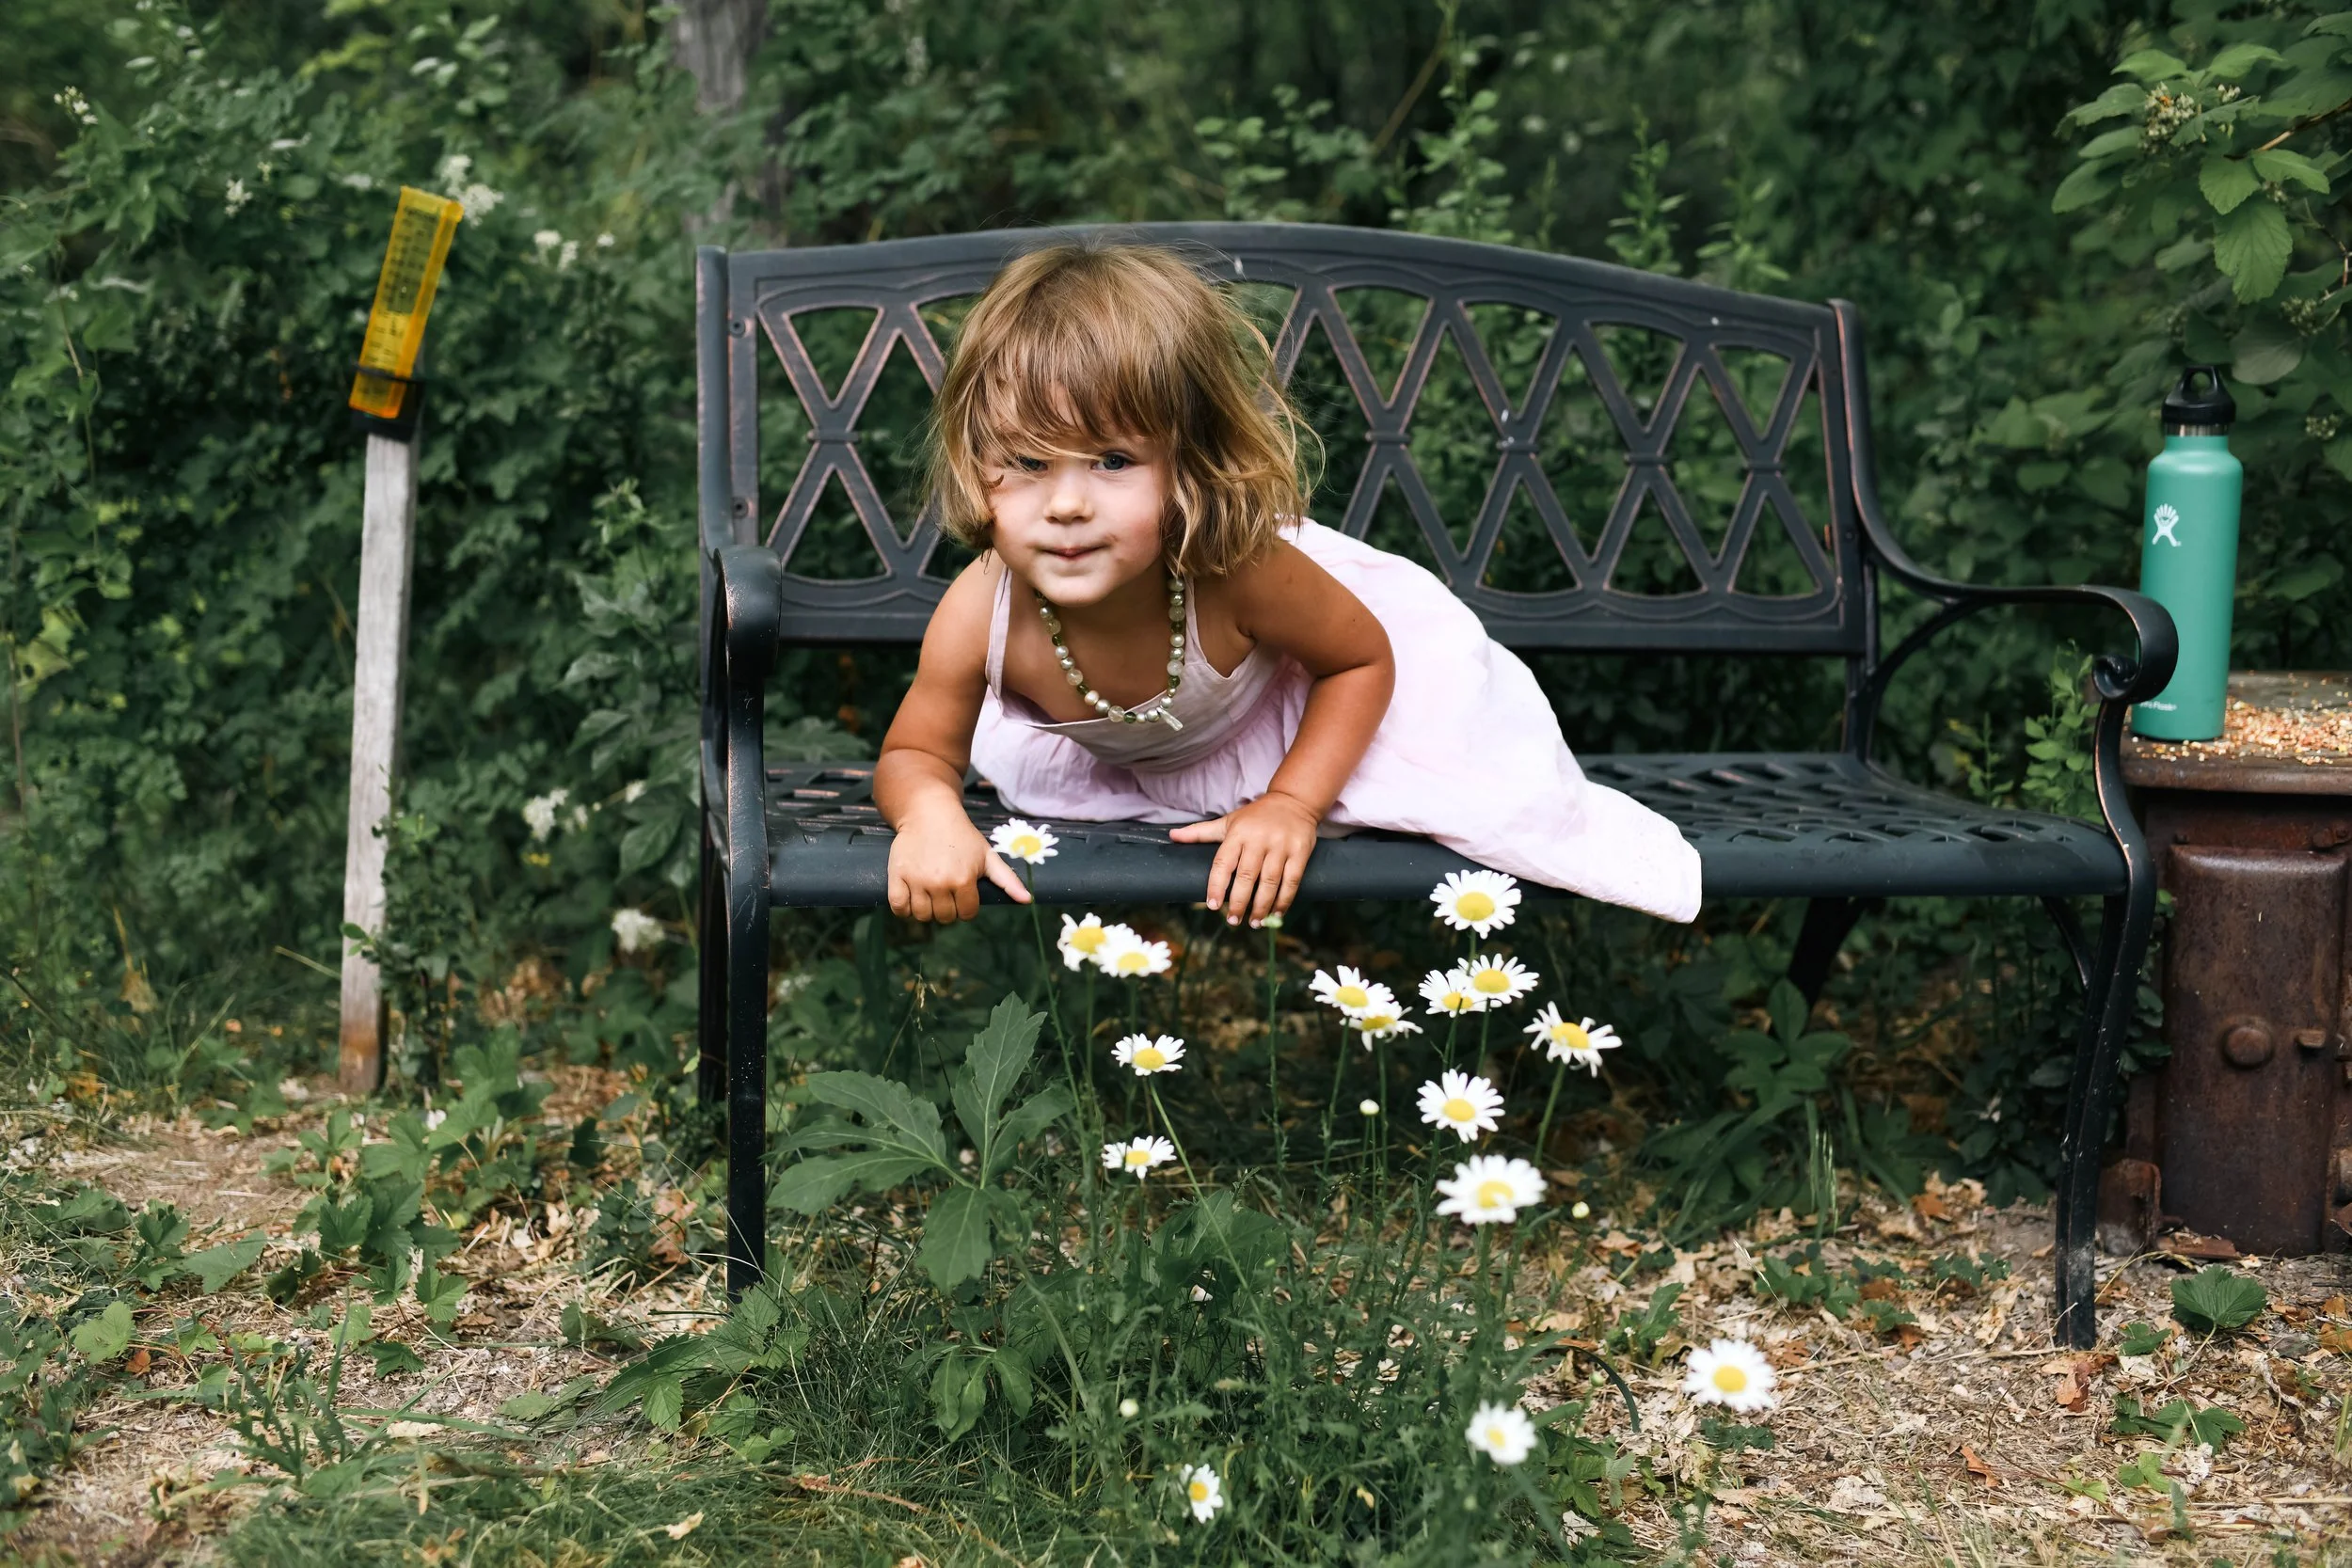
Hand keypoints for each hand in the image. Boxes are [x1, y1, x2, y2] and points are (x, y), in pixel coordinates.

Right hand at [887, 810, 1031, 922]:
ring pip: (922, 916)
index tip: (963, 893)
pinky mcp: (897, 876)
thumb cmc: (962, 835)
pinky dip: (904, 909)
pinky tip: (912, 897)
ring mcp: (916, 880)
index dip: (967, 907)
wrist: (929, 812)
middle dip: (948, 909)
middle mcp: (939, 883)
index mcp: (963, 880)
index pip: (967, 914)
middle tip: (946, 892)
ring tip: (931, 894)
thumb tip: (1028, 900)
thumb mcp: (987, 855)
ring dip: (927, 910)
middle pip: (944, 917)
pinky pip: (898, 907)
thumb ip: (1007, 880)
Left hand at [1169, 791, 1320, 925]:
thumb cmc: (1256, 816)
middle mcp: (1259, 840)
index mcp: (1238, 833)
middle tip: (1233, 921)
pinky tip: (1276, 914)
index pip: (1223, 863)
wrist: (1293, 800)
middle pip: (1247, 877)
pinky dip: (1284, 900)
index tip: (1213, 906)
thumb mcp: (1228, 821)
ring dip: (1261, 906)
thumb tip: (1172, 837)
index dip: (1217, 886)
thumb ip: (1201, 832)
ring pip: (1270, 882)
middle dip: (1239, 902)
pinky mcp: (1300, 852)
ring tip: (1253, 923)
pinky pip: (1292, 881)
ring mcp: (1281, 846)